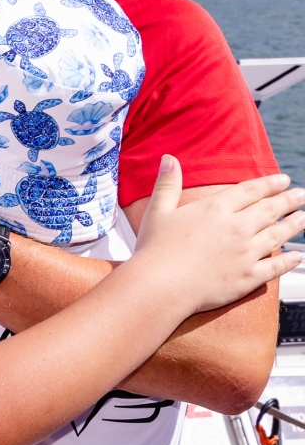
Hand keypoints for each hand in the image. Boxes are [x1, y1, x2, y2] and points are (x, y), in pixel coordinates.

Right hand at [133, 158, 304, 312]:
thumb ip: (167, 183)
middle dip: (289, 200)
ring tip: (304, 219)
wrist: (160, 285)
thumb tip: (169, 158)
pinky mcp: (248, 277)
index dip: (269, 184)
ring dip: (295, 226)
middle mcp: (237, 228)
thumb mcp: (157, 211)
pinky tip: (297, 256)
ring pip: (278, 235)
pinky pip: (276, 267)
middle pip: (271, 210)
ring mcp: (246, 253)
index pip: (251, 190)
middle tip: (302, 195)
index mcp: (216, 209)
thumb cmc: (155, 249)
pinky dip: (289, 261)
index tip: (283, 180)